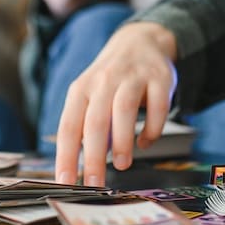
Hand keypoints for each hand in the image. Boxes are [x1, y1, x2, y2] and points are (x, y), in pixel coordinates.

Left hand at [54, 22, 177, 185]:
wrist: (141, 41)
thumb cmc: (111, 79)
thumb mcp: (91, 96)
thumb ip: (86, 127)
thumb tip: (83, 166)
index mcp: (82, 89)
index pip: (69, 127)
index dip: (66, 156)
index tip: (66, 182)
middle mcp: (104, 81)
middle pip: (95, 121)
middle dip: (93, 157)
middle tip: (95, 182)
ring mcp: (133, 77)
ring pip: (124, 110)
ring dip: (121, 141)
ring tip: (121, 164)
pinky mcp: (159, 78)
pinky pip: (158, 107)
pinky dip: (152, 129)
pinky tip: (145, 142)